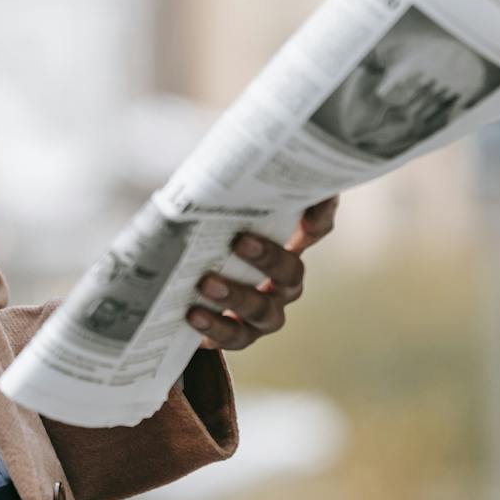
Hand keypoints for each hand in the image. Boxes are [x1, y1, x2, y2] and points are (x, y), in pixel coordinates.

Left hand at [185, 195, 338, 351]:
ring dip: (237, 297)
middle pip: (291, 272)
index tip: (306, 211)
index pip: (316, 226)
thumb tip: (244, 162)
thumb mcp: (218, 207)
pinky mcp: (238, 333)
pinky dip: (215, 329)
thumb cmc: (207, 237)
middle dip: (268, 258)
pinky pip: (234, 337)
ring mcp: (264, 311)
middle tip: (240, 242)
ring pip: (264, 311)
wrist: (181, 277)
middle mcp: (283, 281)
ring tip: (206, 284)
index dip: (318, 217)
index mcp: (286, 245)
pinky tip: (192, 315)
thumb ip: (240, 191)